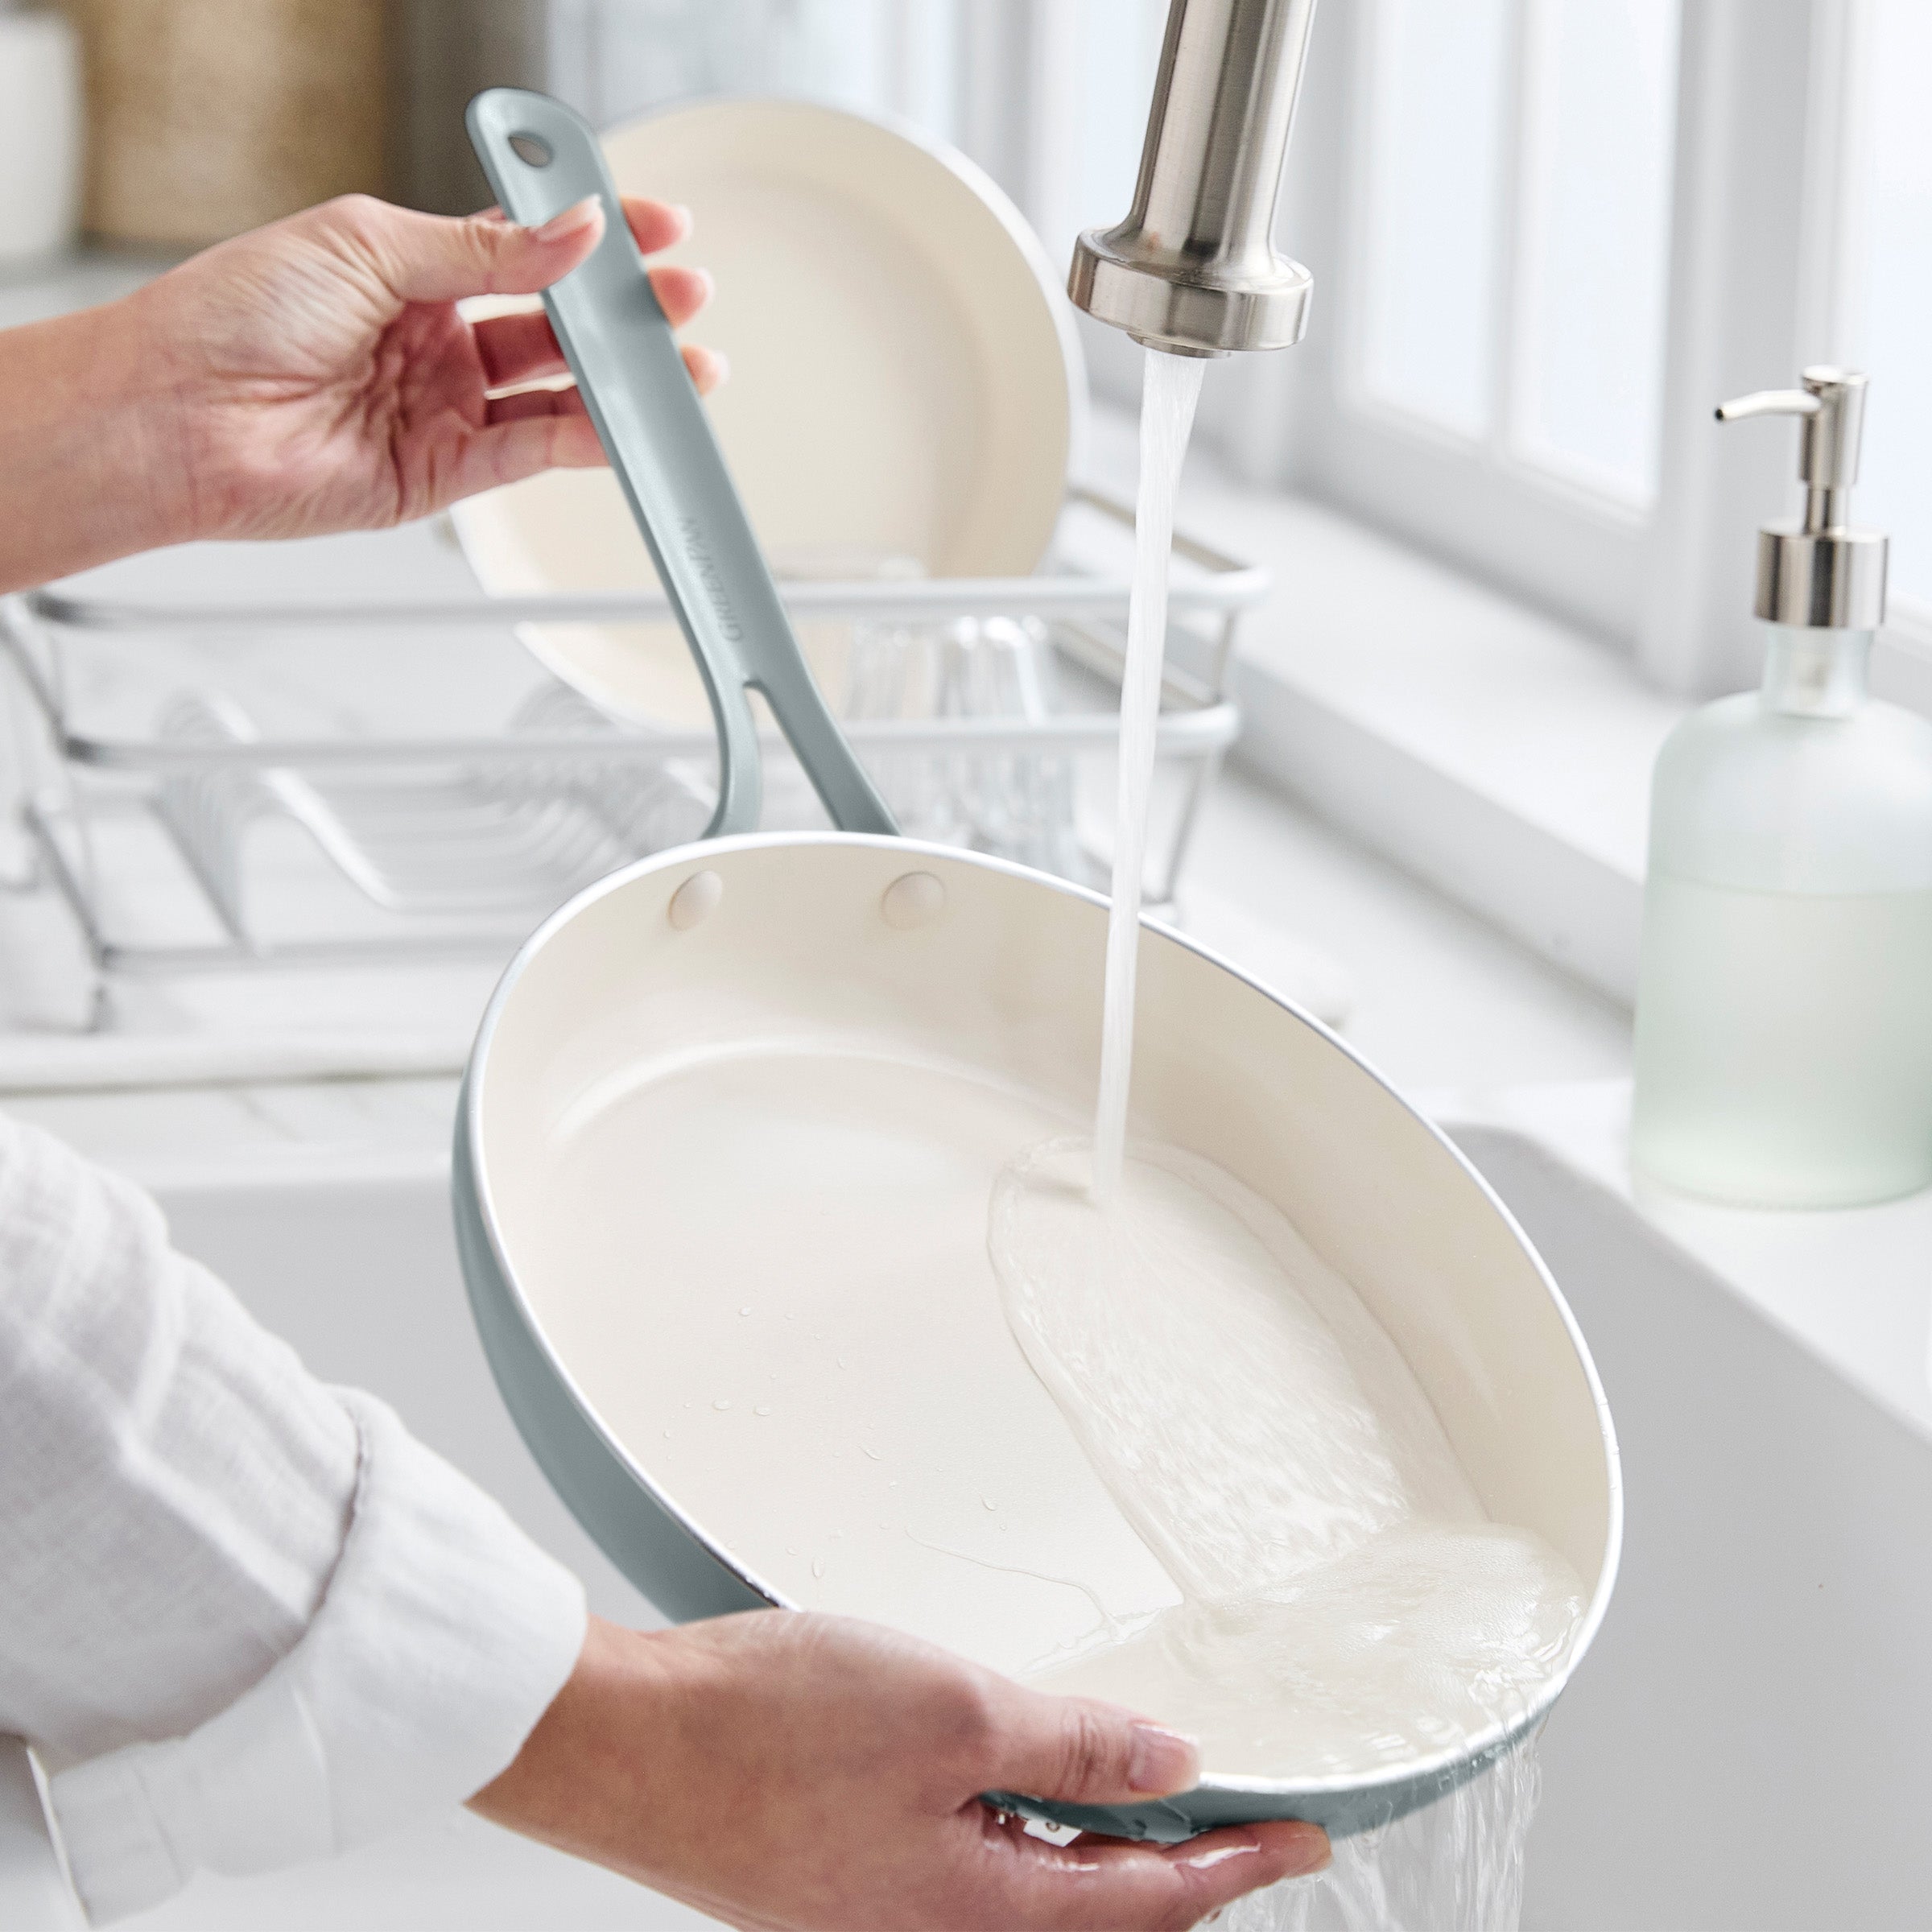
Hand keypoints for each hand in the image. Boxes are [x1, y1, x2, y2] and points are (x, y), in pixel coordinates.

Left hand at [0, 193, 717, 589]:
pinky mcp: (444, 473)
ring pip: (555, 392)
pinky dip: (585, 439)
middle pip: (553, 322)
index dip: (590, 236)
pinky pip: (532, 454)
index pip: (524, 246)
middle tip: (678, 297)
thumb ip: (481, 249)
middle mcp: (433, 339)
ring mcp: (443, 408)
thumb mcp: (366, 244)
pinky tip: (623, 420)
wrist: (180, 415)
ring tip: (678, 366)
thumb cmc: (234, 316)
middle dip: (622, 310)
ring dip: (620, 380)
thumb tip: (570, 233)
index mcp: (410, 268)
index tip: (648, 226)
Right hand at [472, 1612, 1329, 1931]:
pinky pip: (966, 1867)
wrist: (624, 1742)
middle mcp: (931, 1929)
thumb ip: (1075, 1748)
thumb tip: (1172, 1765)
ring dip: (1093, 1846)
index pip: (1149, 1905)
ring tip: (1142, 1792)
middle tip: (1238, 1819)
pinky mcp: (839, 1873)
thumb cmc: (766, 1729)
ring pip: (1027, 1891)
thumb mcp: (956, 1715)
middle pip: (1092, 1913)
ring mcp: (881, 1907)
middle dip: (1174, 1869)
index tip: (1304, 1839)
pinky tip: (1016, 1782)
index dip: (1238, 1867)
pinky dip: (1018, 1828)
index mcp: (977, 1914)